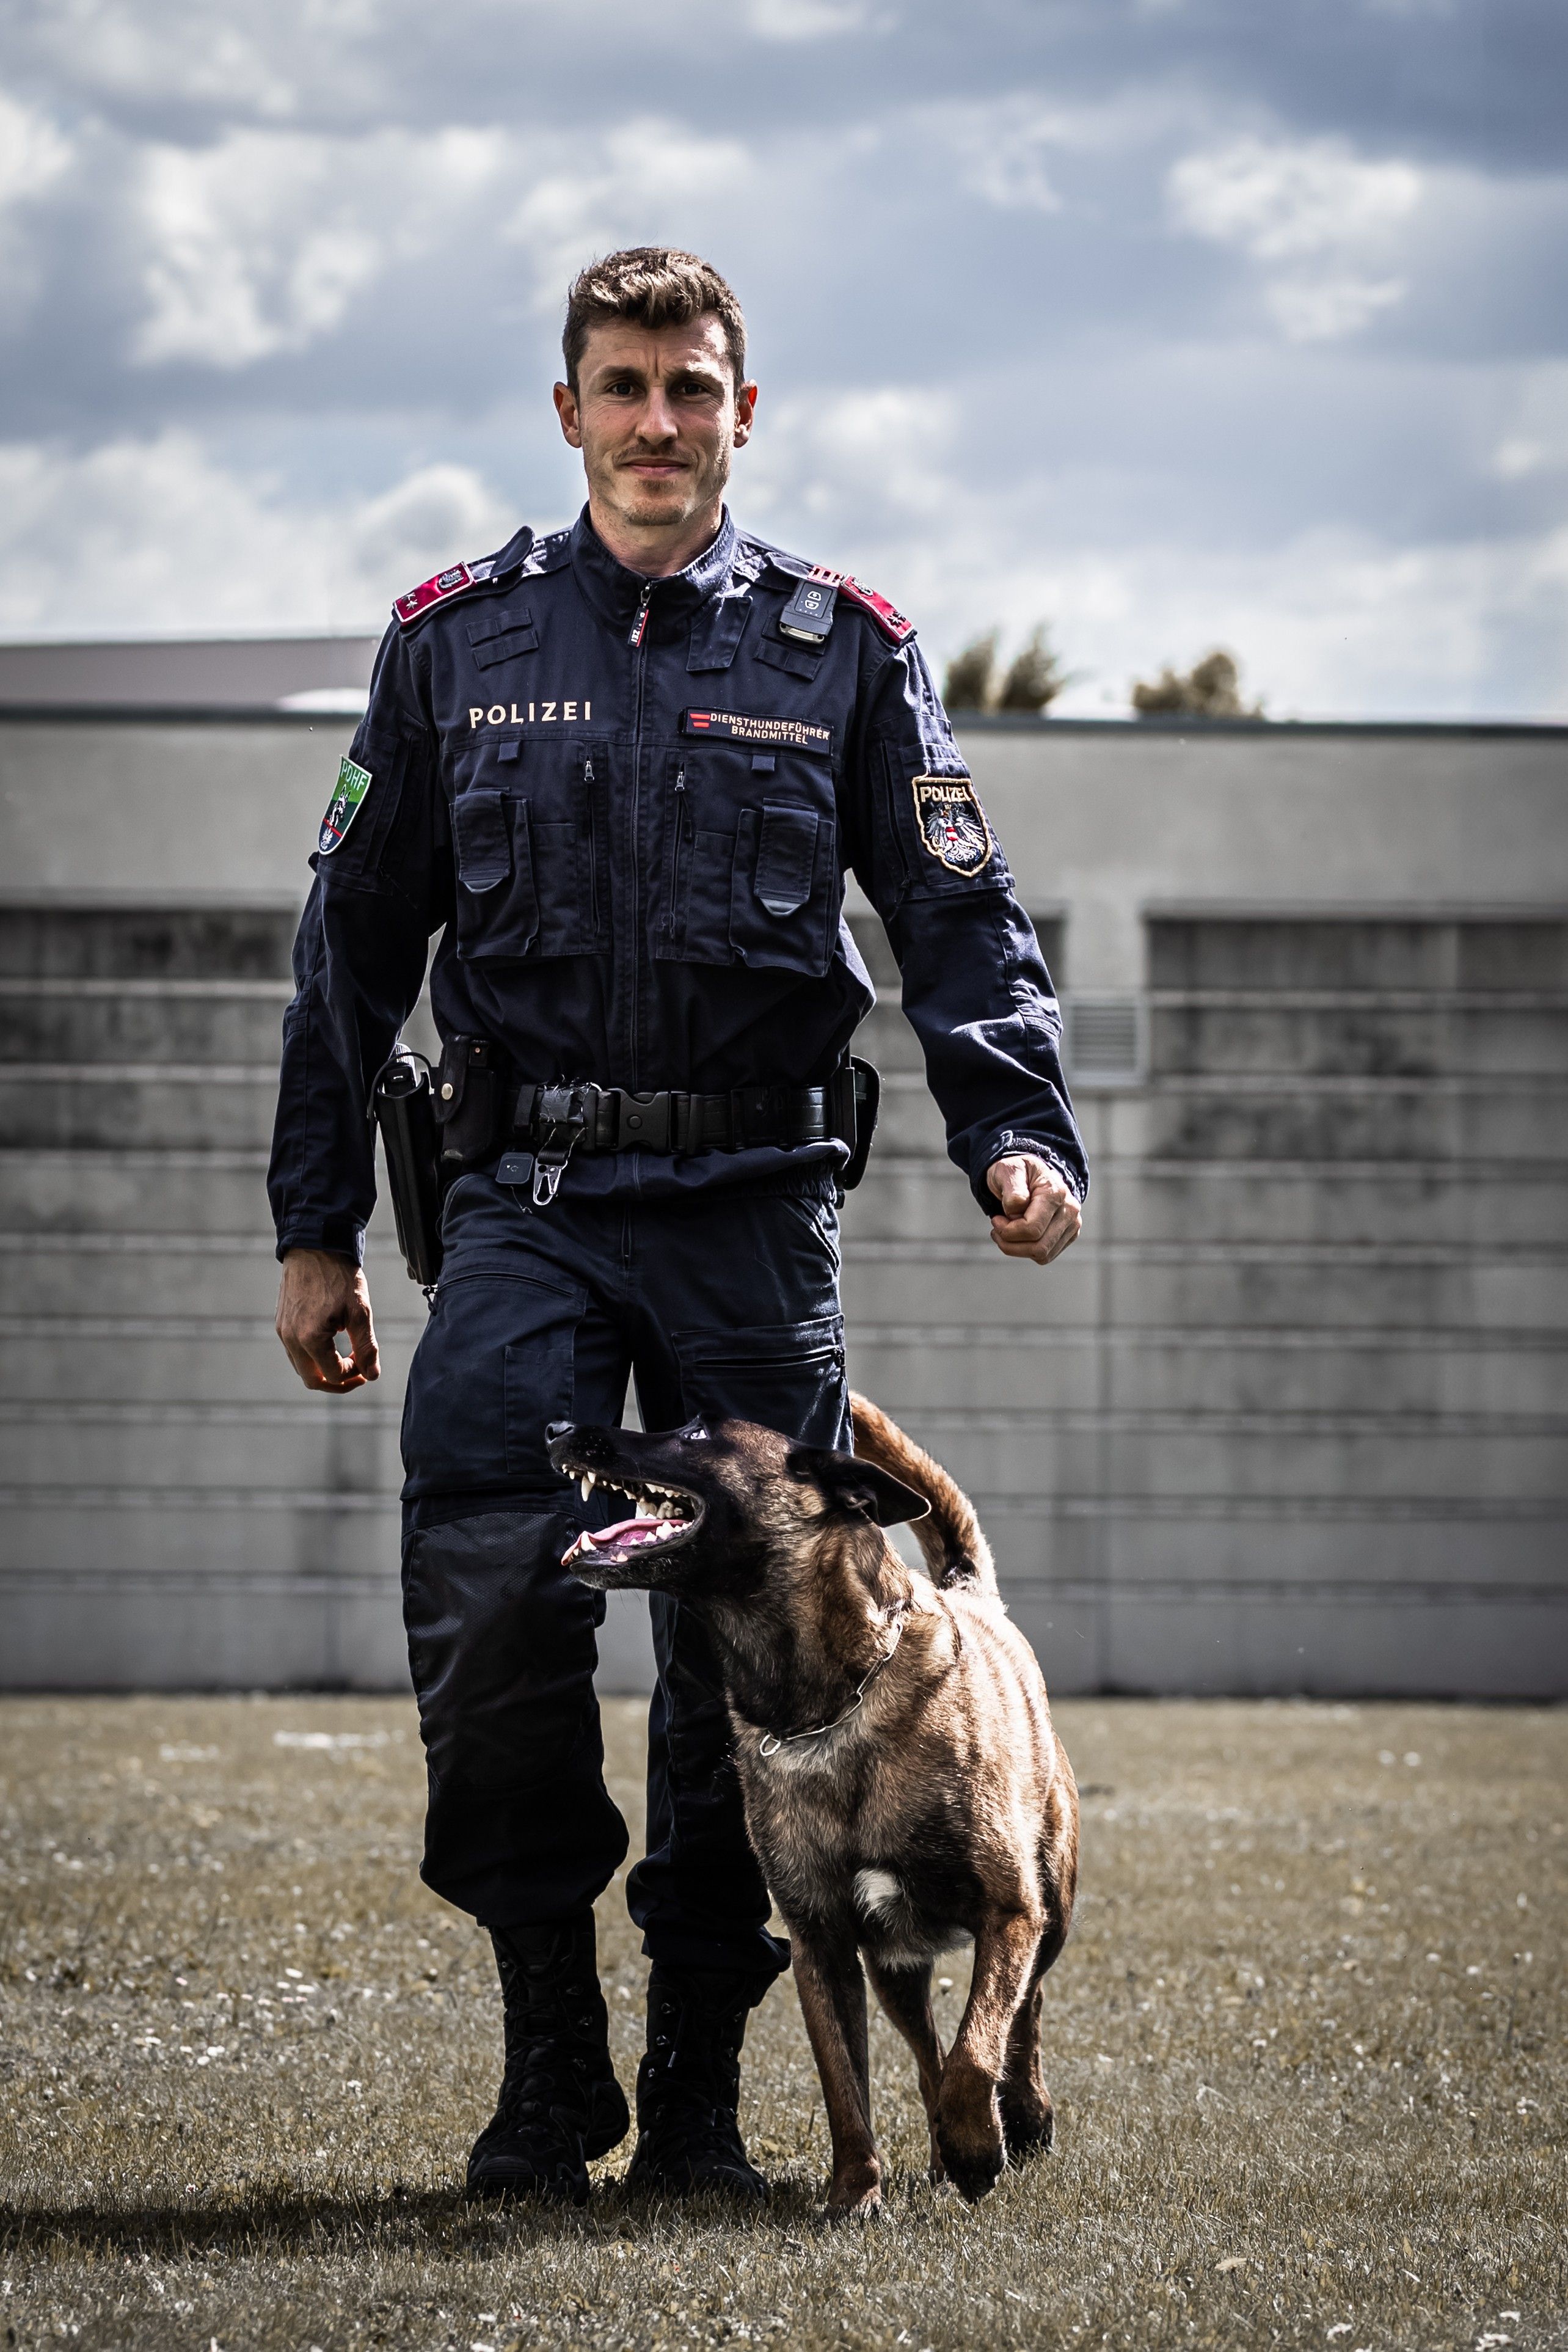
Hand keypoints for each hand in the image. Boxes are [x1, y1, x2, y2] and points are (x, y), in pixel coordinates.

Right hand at [275, 1248, 380, 1391]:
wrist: (314, 1245)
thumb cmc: (339, 1275)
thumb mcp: (360, 1311)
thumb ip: (366, 1347)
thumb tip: (372, 1375)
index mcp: (310, 1338)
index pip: (334, 1375)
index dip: (354, 1374)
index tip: (366, 1360)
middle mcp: (291, 1339)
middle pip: (312, 1380)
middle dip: (338, 1383)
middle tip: (358, 1374)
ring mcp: (282, 1331)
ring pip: (302, 1367)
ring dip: (324, 1370)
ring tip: (346, 1359)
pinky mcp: (281, 1323)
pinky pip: (295, 1351)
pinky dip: (313, 1356)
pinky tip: (330, 1342)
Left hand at [986, 1154, 1081, 1266]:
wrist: (1029, 1174)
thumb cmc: (1017, 1172)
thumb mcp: (1008, 1171)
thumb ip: (1013, 1190)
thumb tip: (1016, 1211)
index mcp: (1055, 1192)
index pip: (1032, 1228)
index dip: (1007, 1230)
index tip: (995, 1219)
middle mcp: (1069, 1209)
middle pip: (1039, 1246)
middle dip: (1010, 1243)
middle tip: (997, 1228)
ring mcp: (1072, 1224)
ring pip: (1042, 1255)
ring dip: (1016, 1249)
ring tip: (1005, 1232)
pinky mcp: (1069, 1235)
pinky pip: (1046, 1256)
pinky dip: (1027, 1251)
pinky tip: (1018, 1236)